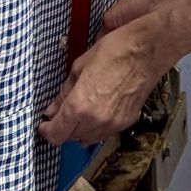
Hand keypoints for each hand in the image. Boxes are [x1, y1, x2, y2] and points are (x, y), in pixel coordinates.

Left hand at [38, 19, 173, 147]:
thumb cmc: (114, 52)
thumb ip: (64, 93)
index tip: (44, 124)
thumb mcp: (79, 67)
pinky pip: (104, 133)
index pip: (56, 133)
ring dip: (79, 129)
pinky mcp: (126, 122)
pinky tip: (96, 111)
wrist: (146, 51)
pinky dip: (96, 127)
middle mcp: (95, 120)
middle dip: (62, 128)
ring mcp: (113, 124)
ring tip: (79, 112)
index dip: (46, 130)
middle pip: (70, 138)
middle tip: (61, 113)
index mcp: (79, 105)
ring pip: (88, 138)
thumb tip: (53, 108)